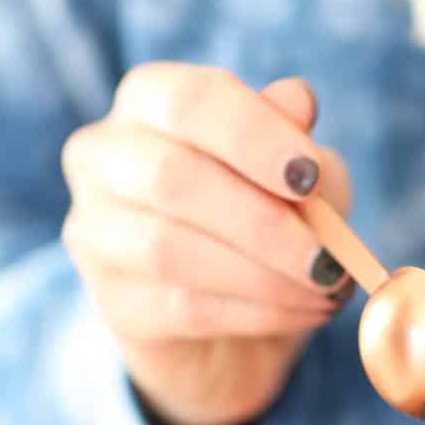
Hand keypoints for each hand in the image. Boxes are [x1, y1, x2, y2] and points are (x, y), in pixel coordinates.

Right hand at [62, 66, 352, 424]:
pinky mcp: (113, 303)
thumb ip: (294, 139)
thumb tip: (295, 100)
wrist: (236, 325)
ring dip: (263, 273)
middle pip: (169, 176)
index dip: (252, 134)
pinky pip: (183, 307)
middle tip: (328, 256)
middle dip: (261, 219)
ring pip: (168, 248)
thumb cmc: (267, 218)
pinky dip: (257, 311)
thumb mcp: (298, 172)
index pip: (188, 100)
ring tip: (325, 287)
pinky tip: (303, 310)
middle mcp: (104, 158)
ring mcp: (96, 233)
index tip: (309, 176)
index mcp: (149, 101)